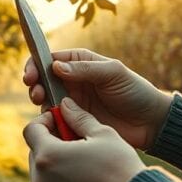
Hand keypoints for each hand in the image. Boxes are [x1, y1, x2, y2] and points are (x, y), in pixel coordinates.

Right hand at [22, 48, 171, 148]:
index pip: (51, 58)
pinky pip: (54, 118)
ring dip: (38, 100)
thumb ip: (85, 69)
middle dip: (34, 84)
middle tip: (36, 93)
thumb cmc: (135, 92)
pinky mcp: (74, 120)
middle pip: (43, 78)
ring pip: (45, 98)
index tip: (32, 75)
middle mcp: (73, 80)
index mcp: (81, 62)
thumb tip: (55, 67)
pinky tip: (51, 120)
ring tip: (42, 104)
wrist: (150, 123)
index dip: (36, 65)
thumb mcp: (113, 73)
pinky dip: (48, 118)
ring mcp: (72, 101)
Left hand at [23, 98, 145, 181]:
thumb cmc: (121, 167)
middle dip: (51, 147)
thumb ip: (78, 117)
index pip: (31, 130)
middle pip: (36, 156)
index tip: (59, 122)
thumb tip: (65, 105)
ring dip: (55, 172)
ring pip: (42, 180)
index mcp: (48, 156)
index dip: (45, 122)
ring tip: (80, 170)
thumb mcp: (103, 133)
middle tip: (73, 146)